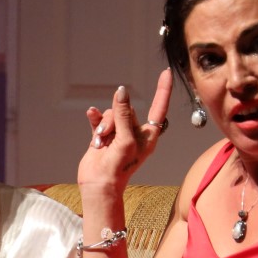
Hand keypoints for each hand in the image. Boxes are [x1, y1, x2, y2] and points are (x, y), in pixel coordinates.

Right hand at [76, 68, 172, 192]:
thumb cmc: (119, 167)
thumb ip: (123, 114)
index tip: (166, 72)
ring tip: (101, 141)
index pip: (159, 107)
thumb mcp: (125, 139)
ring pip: (112, 113)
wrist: (99, 185)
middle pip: (127, 109)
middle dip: (116, 118)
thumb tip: (121, 91)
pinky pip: (100, 118)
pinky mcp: (103, 135)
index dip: (163, 89)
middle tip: (111, 136)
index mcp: (148, 135)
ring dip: (105, 124)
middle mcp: (135, 133)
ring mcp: (118, 134)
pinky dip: (95, 117)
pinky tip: (91, 114)